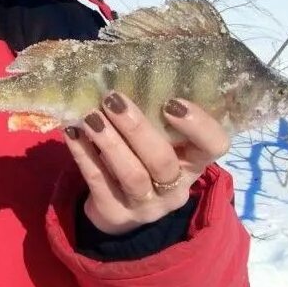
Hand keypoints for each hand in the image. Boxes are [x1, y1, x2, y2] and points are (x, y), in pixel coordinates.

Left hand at [62, 93, 229, 234]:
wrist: (117, 209)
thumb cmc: (141, 160)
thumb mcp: (158, 143)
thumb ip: (154, 118)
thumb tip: (128, 73)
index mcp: (194, 163)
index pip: (215, 146)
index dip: (198, 126)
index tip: (171, 102)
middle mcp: (175, 188)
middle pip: (162, 161)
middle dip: (137, 128)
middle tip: (113, 100)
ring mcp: (146, 206)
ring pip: (131, 174)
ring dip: (109, 142)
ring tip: (90, 117)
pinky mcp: (115, 213)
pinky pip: (98, 182)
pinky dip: (83, 154)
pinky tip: (72, 133)